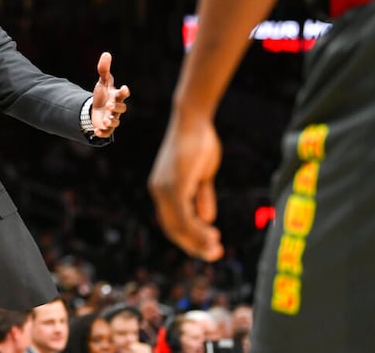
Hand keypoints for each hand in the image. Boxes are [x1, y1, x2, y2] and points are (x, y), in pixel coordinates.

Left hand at [91, 52, 129, 137]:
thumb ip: (104, 69)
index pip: (123, 94)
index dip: (123, 91)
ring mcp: (112, 118)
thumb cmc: (103, 94)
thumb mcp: (102, 82)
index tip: (123, 88)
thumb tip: (106, 53)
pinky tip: (96, 131)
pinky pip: (107, 132)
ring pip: (116, 121)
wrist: (96, 109)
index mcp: (116, 96)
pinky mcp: (105, 127)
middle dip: (116, 107)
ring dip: (111, 121)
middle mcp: (116, 108)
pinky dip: (103, 133)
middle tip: (109, 105)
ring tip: (105, 121)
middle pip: (121, 108)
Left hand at [148, 114, 223, 260]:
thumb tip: (207, 219)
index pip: (171, 221)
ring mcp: (164, 189)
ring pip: (177, 225)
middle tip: (213, 254)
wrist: (193, 120)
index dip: (188, 236)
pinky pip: (183, 216)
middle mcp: (159, 191)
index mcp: (163, 189)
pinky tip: (211, 235)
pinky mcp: (174, 186)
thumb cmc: (199, 142)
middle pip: (172, 228)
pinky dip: (196, 229)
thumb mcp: (202, 174)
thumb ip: (201, 196)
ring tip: (215, 248)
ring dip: (197, 240)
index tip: (207, 245)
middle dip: (192, 244)